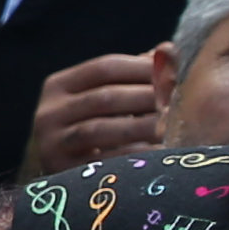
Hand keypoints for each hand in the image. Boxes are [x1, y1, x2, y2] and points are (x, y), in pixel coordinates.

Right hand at [18, 50, 164, 178]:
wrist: (63, 180)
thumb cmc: (94, 126)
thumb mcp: (104, 95)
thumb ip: (133, 72)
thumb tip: (168, 49)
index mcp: (58, 86)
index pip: (104, 67)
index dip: (142, 68)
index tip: (174, 75)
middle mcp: (48, 113)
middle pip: (104, 97)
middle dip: (146, 98)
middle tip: (180, 102)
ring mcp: (52, 144)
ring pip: (101, 129)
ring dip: (142, 126)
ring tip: (173, 125)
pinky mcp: (63, 173)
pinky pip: (103, 161)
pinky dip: (135, 155)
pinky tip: (160, 152)